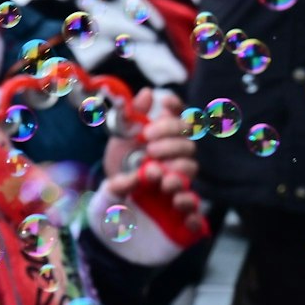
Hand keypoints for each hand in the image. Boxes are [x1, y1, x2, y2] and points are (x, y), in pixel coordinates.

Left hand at [103, 89, 200, 218]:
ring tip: (158, 176)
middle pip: (187, 145)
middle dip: (171, 144)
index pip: (179, 120)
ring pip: (190, 172)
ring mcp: (179, 184)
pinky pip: (195, 210)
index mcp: (164, 139)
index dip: (176, 109)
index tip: (165, 103)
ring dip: (178, 171)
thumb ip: (129, 119)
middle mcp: (175, 159)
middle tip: (150, 149)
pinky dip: (189, 206)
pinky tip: (177, 202)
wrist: (109, 205)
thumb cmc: (120, 168)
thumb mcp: (119, 143)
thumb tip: (146, 93)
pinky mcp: (180, 212)